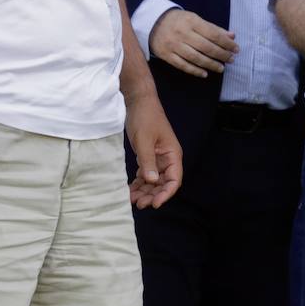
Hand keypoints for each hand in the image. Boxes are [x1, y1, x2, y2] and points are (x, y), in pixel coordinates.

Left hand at [126, 91, 183, 208]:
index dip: (166, 193)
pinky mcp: (147, 156)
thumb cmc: (145, 117)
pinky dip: (139, 183)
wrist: (138, 101)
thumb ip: (148, 161)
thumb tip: (152, 181)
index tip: (154, 204)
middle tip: (139, 204)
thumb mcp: (145, 140)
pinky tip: (130, 190)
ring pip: (153, 181)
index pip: (174, 179)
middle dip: (152, 195)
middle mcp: (167, 159)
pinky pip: (145, 174)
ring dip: (144, 191)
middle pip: (163, 183)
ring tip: (132, 200)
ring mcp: (157, 158)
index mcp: (172, 154)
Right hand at [149, 8, 236, 77]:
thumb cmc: (179, 21)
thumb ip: (213, 28)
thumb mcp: (195, 19)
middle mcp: (182, 33)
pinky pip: (182, 65)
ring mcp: (173, 45)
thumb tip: (232, 36)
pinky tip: (205, 73)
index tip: (236, 49)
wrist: (153, 22)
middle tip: (231, 59)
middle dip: (221, 55)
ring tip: (221, 68)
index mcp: (192, 22)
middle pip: (206, 47)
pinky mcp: (166, 55)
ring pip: (195, 58)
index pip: (213, 34)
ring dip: (210, 64)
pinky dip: (195, 70)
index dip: (226, 43)